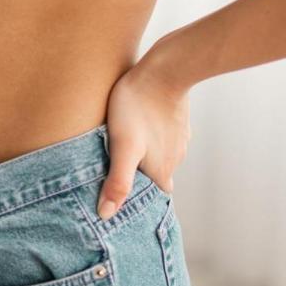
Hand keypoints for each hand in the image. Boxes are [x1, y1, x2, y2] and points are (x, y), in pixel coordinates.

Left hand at [97, 38, 190, 219]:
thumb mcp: (123, 148)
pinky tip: (136, 130)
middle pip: (155, 178)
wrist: (164, 70)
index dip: (137, 202)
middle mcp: (175, 159)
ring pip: (158, 157)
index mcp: (162, 172)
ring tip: (120, 153)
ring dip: (143, 158)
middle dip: (138, 181)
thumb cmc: (138, 108)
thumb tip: (106, 215)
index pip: (152, 197)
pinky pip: (161, 137)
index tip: (121, 201)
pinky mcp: (176, 121)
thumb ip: (118, 181)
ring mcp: (178, 139)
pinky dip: (149, 139)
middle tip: (114, 176)